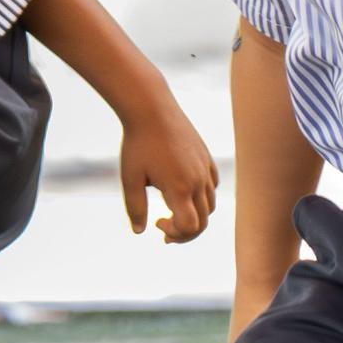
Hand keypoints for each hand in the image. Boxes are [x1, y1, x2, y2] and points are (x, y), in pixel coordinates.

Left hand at [121, 104, 220, 242]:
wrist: (151, 108)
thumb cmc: (137, 143)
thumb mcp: (130, 178)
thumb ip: (135, 208)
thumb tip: (139, 231)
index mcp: (179, 188)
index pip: (191, 227)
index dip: (176, 234)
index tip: (157, 223)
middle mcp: (198, 180)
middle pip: (203, 222)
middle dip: (185, 232)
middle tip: (164, 228)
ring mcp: (205, 168)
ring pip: (210, 206)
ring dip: (194, 215)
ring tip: (173, 212)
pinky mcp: (206, 158)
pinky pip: (212, 187)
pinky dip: (202, 198)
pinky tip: (183, 192)